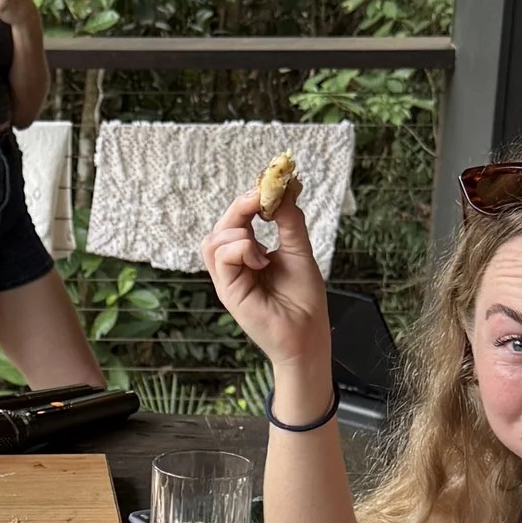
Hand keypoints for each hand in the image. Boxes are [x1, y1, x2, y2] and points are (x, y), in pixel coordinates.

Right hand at [201, 185, 326, 372]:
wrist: (309, 334)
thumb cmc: (305, 299)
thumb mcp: (299, 250)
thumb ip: (289, 221)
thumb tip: (283, 189)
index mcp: (249, 255)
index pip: (237, 221)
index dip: (248, 201)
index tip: (267, 187)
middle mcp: (235, 266)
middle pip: (220, 227)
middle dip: (239, 207)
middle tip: (260, 199)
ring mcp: (229, 279)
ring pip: (212, 240)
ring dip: (236, 230)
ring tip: (260, 243)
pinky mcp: (228, 291)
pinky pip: (221, 257)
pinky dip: (239, 248)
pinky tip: (260, 258)